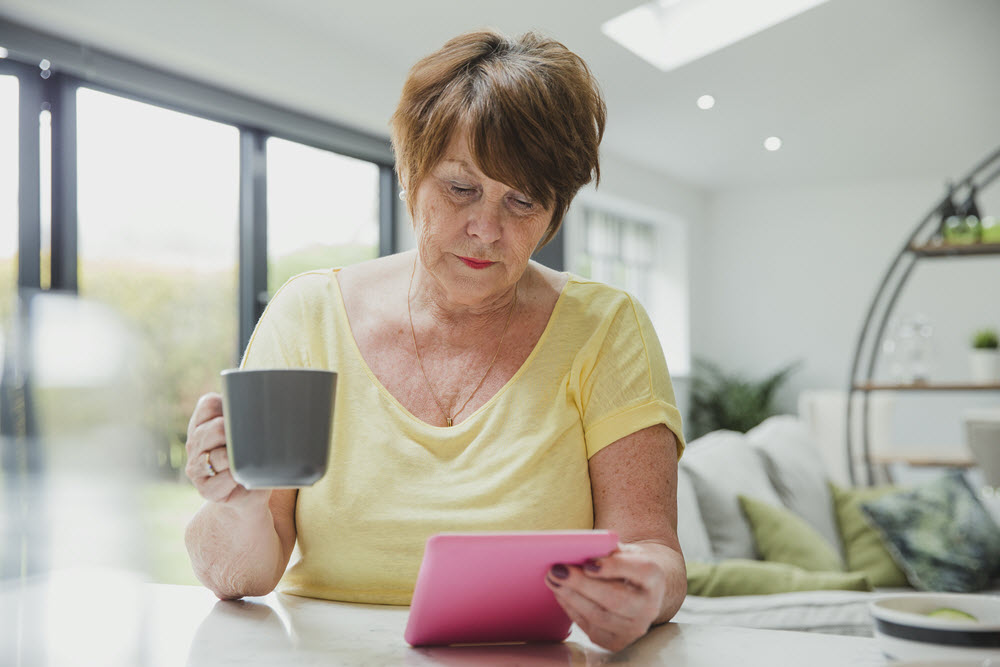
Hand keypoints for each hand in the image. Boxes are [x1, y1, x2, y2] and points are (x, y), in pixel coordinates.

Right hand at [185, 393, 265, 505]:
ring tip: (249, 460)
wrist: (248, 493)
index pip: (209, 404)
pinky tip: (243, 476)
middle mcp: (194, 443)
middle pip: (217, 428)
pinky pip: (225, 477)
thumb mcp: (248, 430)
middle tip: (253, 442)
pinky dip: (238, 476)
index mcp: (201, 424)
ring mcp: (196, 467)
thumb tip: (272, 399)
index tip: (246, 418)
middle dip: (238, 434)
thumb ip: (249, 413)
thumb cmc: (251, 455)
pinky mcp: (205, 489)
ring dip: (239, 457)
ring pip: (219, 455)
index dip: (230, 407)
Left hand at [544, 543, 666, 651]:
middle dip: (582, 585)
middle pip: (616, 598)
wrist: (639, 589)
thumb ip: (606, 550)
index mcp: (655, 577)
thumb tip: (578, 550)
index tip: (587, 563)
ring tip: (553, 580)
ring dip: (571, 597)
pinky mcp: (617, 641)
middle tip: (557, 571)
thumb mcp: (623, 550)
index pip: (641, 571)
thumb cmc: (626, 563)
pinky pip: (590, 627)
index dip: (613, 567)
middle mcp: (650, 607)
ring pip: (599, 616)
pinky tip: (561, 594)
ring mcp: (635, 628)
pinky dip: (572, 609)